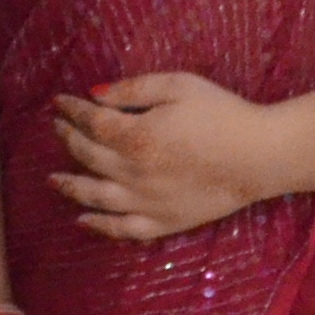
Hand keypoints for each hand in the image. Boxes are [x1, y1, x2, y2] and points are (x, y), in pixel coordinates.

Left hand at [47, 72, 290, 242]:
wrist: (261, 155)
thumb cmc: (223, 113)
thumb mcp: (178, 86)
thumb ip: (134, 89)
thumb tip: (95, 95)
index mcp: (136, 136)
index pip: (90, 122)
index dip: (71, 111)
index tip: (61, 103)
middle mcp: (132, 172)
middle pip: (88, 156)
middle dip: (68, 139)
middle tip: (59, 129)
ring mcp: (146, 202)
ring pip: (95, 196)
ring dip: (69, 186)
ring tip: (53, 179)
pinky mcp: (163, 222)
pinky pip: (122, 228)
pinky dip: (98, 225)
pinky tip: (83, 219)